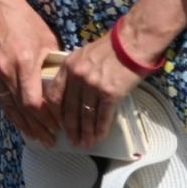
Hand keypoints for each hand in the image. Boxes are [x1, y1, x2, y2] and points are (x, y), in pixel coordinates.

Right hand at [0, 0, 61, 146]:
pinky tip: (20, 120)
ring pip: (8, 106)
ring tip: (36, 137)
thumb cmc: (25, 20)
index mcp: (23, 62)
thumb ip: (52, 64)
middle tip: (50, 140)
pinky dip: (11, 111)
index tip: (58, 127)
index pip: (34, 101)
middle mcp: (5, 70)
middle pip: (22, 108)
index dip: (46, 118)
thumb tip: (62, 84)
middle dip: (37, 127)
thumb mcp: (46, 39)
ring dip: (23, 124)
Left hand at [45, 30, 145, 149]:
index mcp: (68, 66)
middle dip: (70, 128)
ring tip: (85, 144)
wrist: (132, 43)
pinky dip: (100, 129)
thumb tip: (71, 93)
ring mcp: (93, 85)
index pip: (55, 94)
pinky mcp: (110, 93)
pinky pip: (102, 115)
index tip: (57, 123)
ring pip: (85, 115)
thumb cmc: (110, 48)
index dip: (55, 112)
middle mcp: (77, 77)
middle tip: (70, 140)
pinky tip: (99, 137)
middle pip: (69, 109)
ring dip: (85, 133)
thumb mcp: (83, 55)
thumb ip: (74, 72)